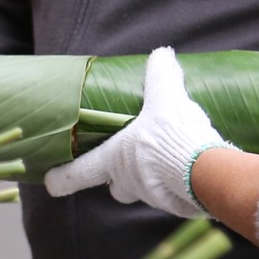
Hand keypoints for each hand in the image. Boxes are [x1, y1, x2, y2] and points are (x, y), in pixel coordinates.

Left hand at [43, 47, 230, 217]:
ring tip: (169, 159)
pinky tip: (191, 169)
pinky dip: (176, 184)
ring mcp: (153, 196)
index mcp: (114, 159)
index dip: (63, 177)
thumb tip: (161, 54)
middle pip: (115, 186)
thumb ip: (160, 76)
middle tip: (127, 162)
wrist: (208, 171)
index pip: (80, 172)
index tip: (50, 183)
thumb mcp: (165, 98)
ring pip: (144, 191)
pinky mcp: (178, 204)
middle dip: (117, 178)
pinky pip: (171, 195)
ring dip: (151, 178)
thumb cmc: (173, 136)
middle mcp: (129, 181)